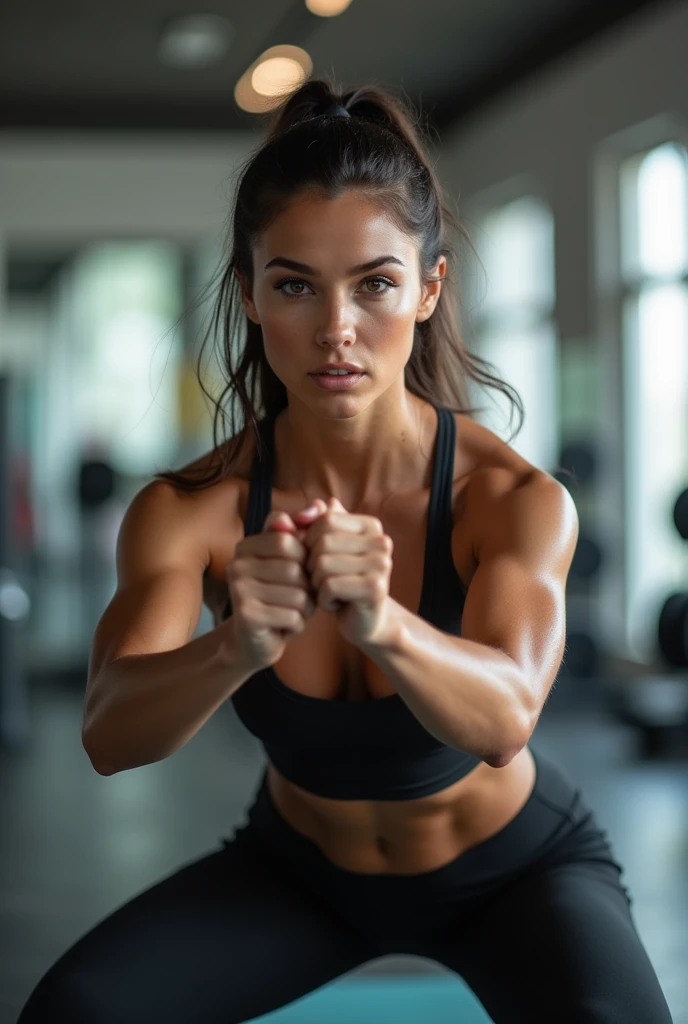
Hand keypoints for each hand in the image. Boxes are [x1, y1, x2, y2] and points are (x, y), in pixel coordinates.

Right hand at [225, 504, 321, 670]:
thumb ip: (308, 530)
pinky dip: (298, 624)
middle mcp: (236, 563)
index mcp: (246, 545)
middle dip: (307, 588)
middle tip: (297, 598)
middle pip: (296, 568)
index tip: (300, 574)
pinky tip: (285, 626)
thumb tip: (323, 503)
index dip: (306, 561)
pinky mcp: (246, 615)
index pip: (290, 540)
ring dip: (305, 608)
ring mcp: (238, 589)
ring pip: (298, 594)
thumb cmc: (282, 595)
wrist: (256, 641)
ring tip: (291, 612)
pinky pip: (293, 615)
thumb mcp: (296, 561)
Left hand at [295, 496, 396, 648]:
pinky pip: (329, 586)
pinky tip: (335, 603)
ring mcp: (382, 565)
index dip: (309, 541)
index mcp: (371, 526)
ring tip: (329, 591)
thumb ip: (313, 523)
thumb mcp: (324, 549)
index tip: (318, 559)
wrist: (363, 621)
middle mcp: (381, 542)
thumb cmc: (339, 581)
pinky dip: (323, 599)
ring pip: (323, 564)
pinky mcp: (375, 589)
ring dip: (316, 583)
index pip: (325, 519)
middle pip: (322, 542)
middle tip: (323, 580)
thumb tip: (304, 510)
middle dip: (311, 565)